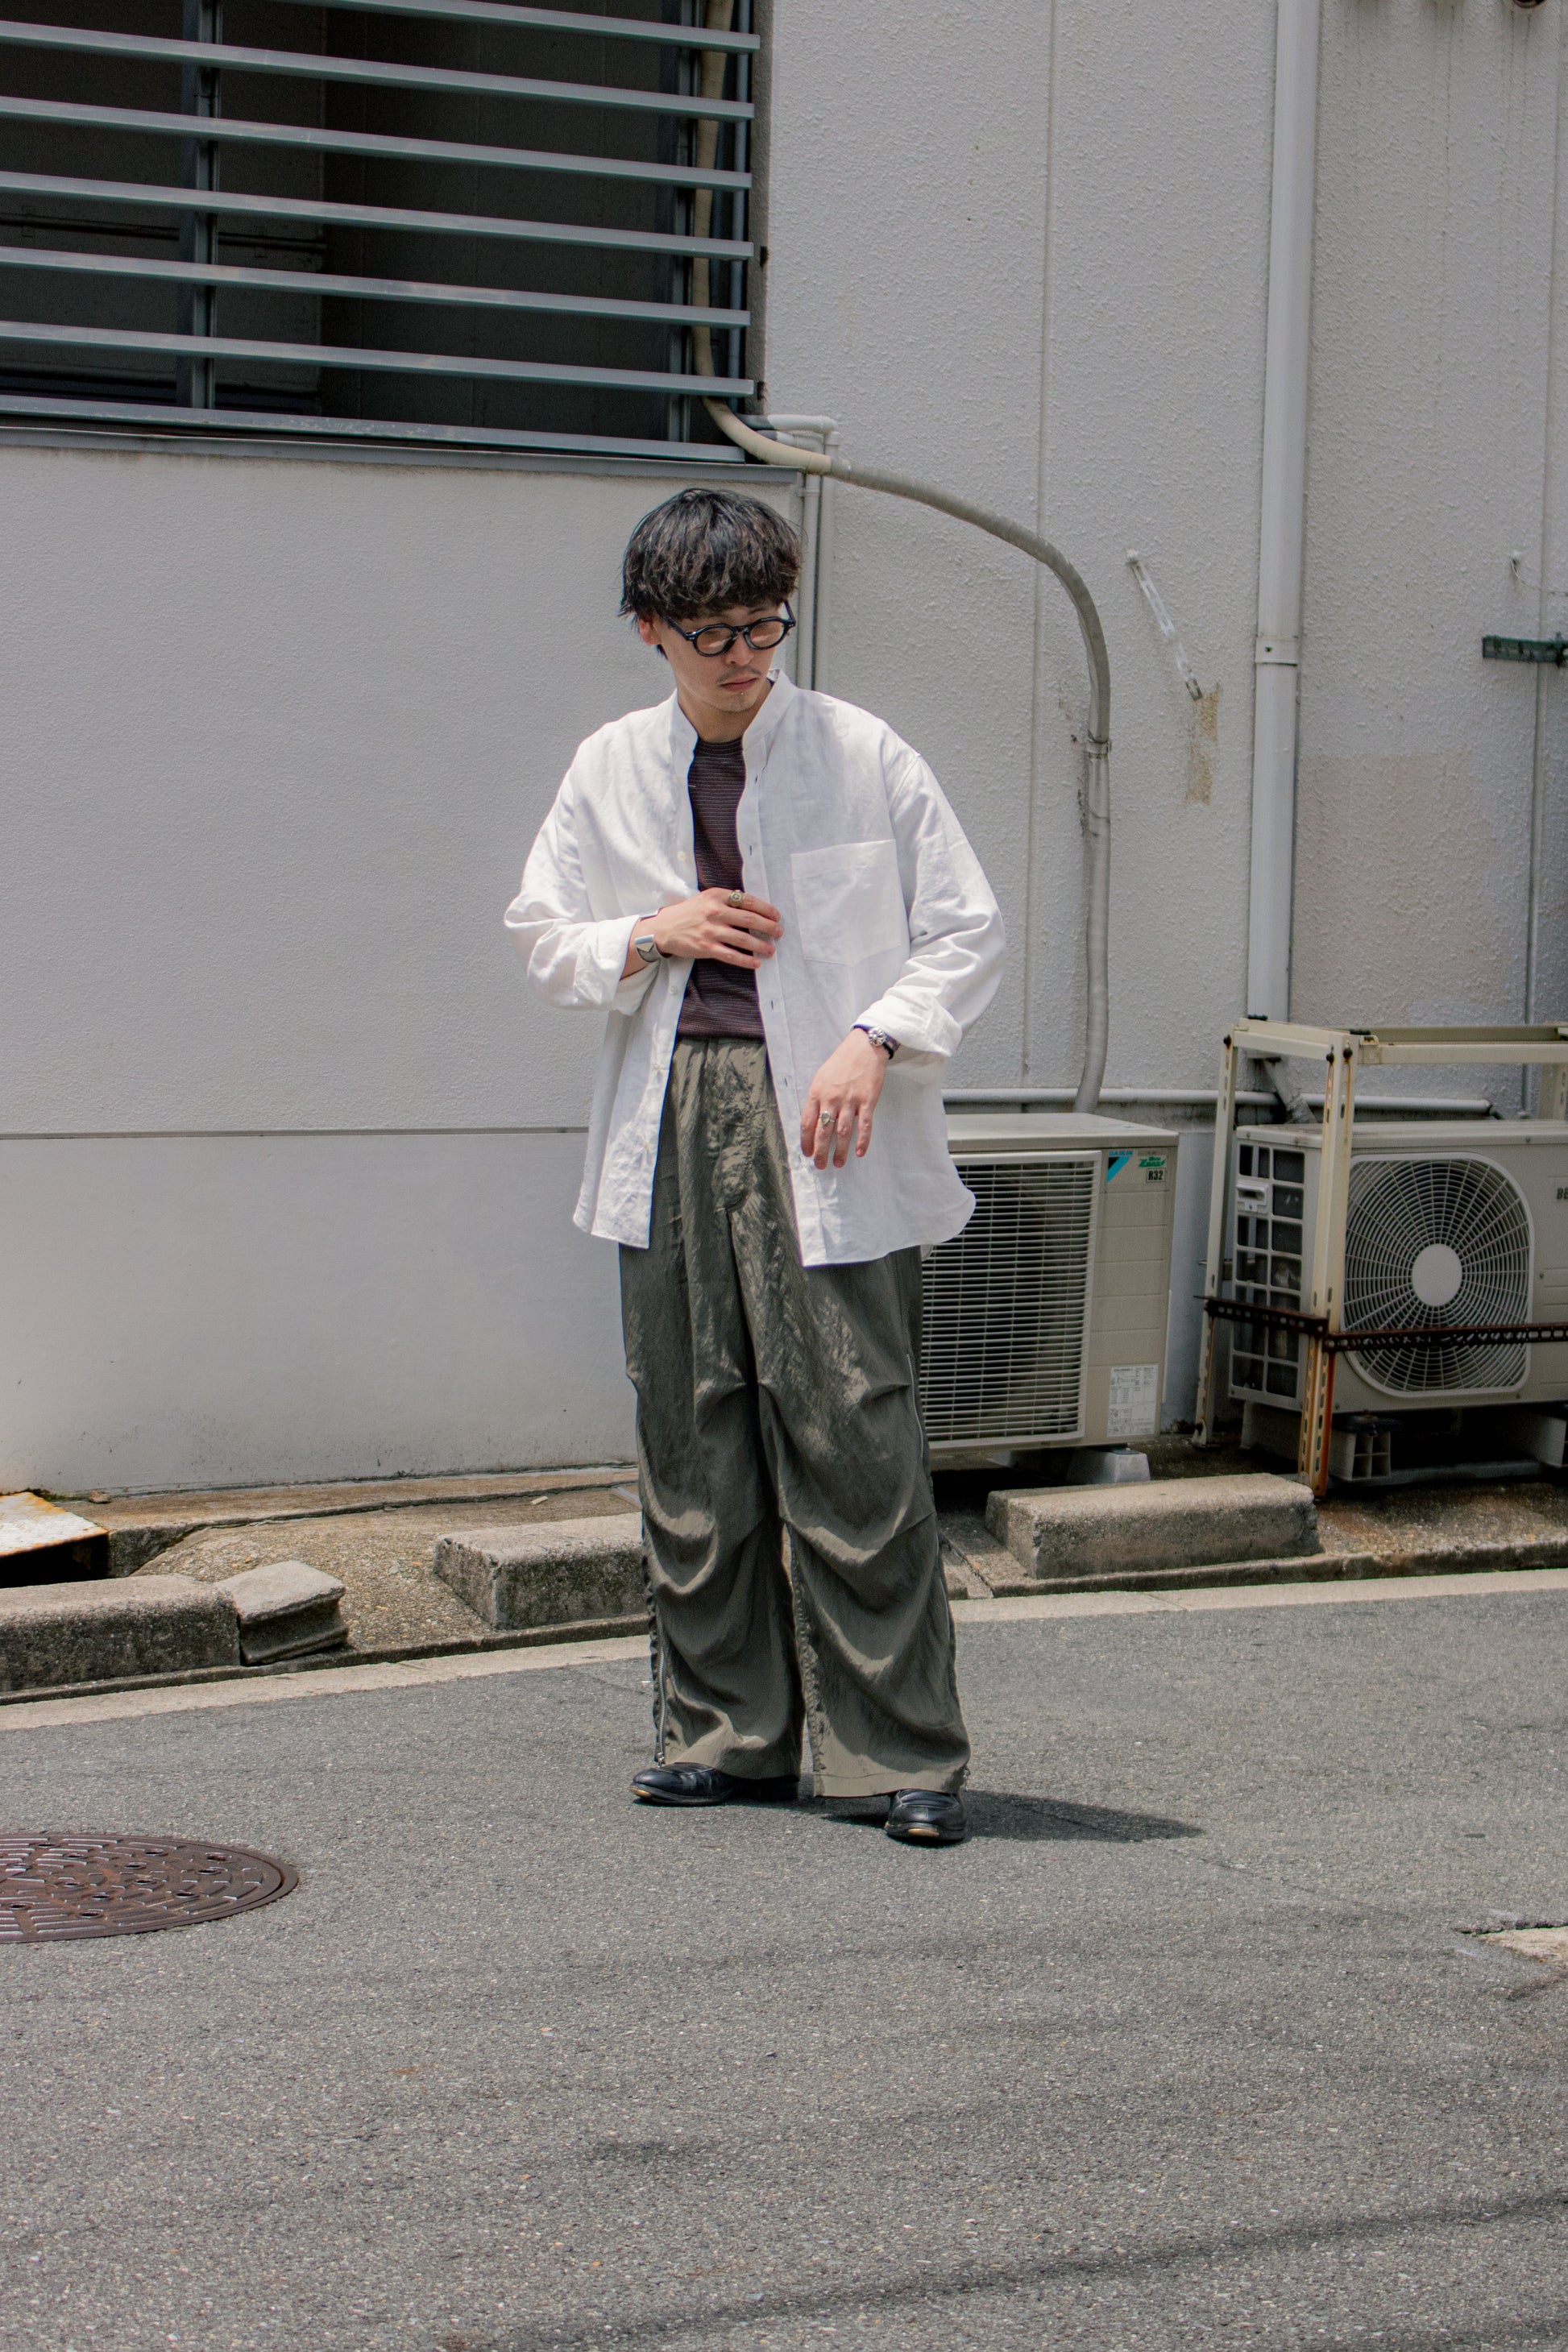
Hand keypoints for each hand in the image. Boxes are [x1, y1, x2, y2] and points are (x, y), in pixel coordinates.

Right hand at [631, 888, 782, 975]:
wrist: (664, 928)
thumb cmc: (688, 913)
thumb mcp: (706, 898)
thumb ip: (726, 899)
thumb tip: (749, 903)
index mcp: (717, 896)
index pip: (747, 901)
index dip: (765, 909)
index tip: (776, 916)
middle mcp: (714, 912)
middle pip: (749, 919)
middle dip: (768, 927)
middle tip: (779, 933)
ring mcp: (710, 930)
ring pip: (742, 939)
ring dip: (760, 945)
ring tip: (771, 950)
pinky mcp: (706, 947)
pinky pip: (731, 955)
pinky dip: (745, 960)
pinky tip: (756, 963)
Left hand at [801, 1030, 888, 1168]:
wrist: (864, 1047)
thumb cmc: (841, 1062)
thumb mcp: (821, 1077)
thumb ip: (817, 1098)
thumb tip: (814, 1121)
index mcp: (817, 1093)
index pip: (807, 1123)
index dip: (806, 1141)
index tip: (807, 1153)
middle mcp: (831, 1098)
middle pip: (823, 1131)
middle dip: (820, 1151)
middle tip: (820, 1166)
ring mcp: (850, 1100)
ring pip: (842, 1132)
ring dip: (840, 1151)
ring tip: (838, 1163)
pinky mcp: (868, 1101)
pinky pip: (864, 1125)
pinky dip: (862, 1141)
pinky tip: (859, 1153)